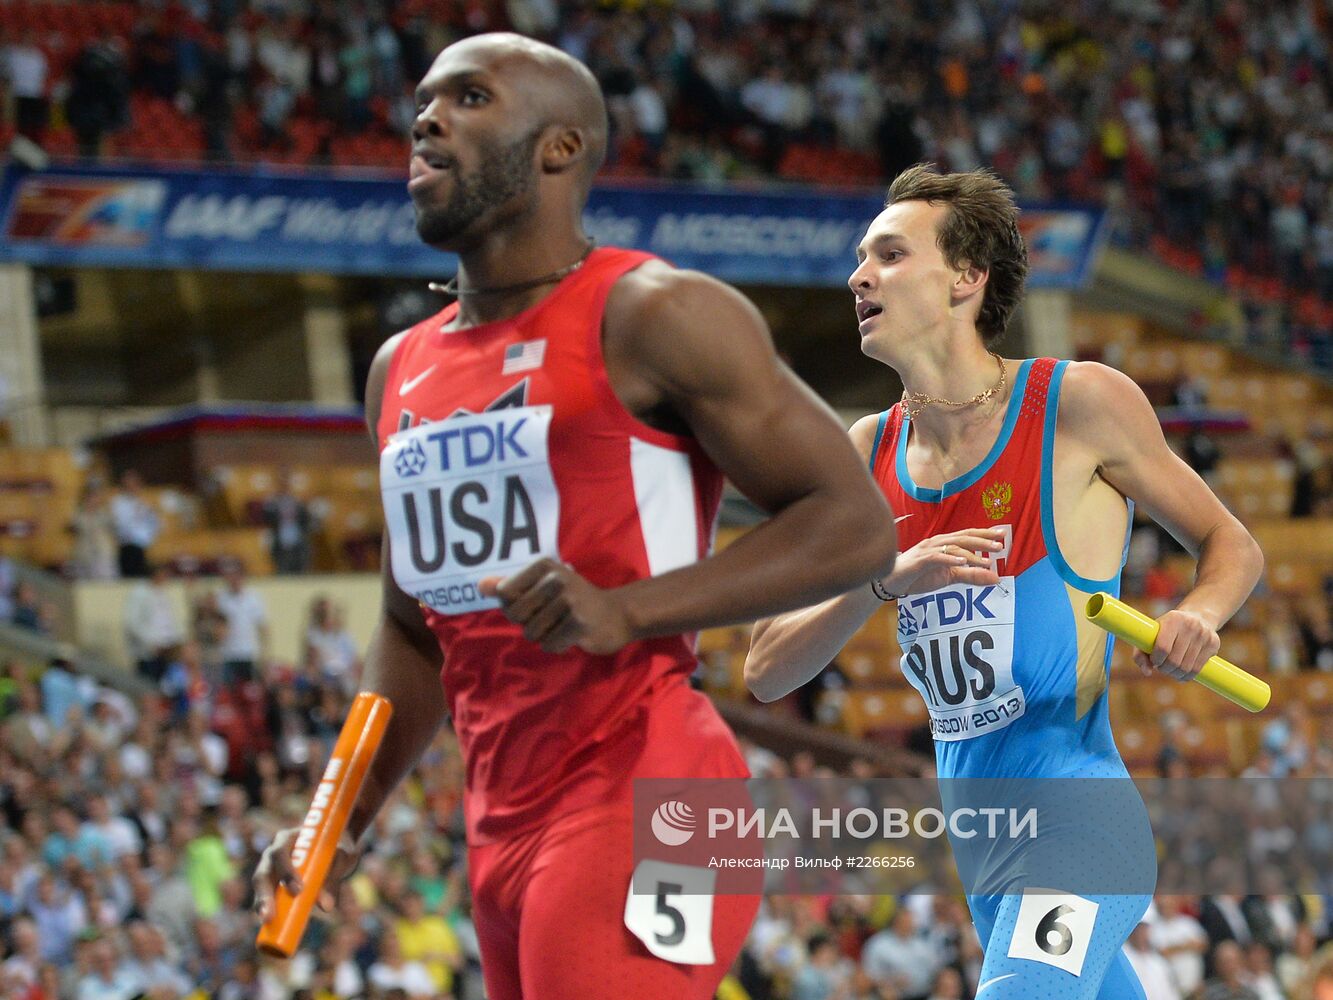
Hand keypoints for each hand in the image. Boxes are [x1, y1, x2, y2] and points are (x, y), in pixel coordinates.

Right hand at [252, 827, 359, 921]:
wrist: (334, 846)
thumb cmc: (336, 848)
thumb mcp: (339, 858)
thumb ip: (333, 877)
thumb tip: (326, 907)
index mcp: (289, 838)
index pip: (280, 852)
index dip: (286, 871)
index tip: (298, 890)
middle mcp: (274, 852)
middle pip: (263, 872)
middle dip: (264, 894)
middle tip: (269, 915)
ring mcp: (271, 868)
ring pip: (262, 886)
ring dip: (262, 904)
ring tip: (267, 921)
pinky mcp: (272, 883)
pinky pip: (266, 897)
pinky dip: (268, 910)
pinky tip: (270, 925)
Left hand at [479, 558, 634, 654]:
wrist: (618, 614)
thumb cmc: (574, 600)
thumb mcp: (543, 586)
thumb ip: (511, 586)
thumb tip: (480, 586)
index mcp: (544, 566)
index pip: (505, 594)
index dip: (515, 606)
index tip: (537, 603)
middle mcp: (556, 578)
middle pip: (515, 614)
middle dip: (530, 623)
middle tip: (552, 616)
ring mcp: (569, 601)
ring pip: (531, 632)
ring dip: (545, 635)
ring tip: (564, 624)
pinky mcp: (579, 623)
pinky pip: (549, 644)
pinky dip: (558, 645)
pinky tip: (573, 635)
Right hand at [875, 527, 1004, 597]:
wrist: (891, 582)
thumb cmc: (918, 576)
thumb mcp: (949, 577)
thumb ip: (971, 576)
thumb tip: (996, 578)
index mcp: (944, 544)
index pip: (967, 535)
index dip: (984, 533)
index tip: (1002, 534)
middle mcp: (937, 542)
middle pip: (963, 538)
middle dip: (982, 540)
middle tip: (1000, 545)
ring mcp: (927, 550)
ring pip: (952, 547)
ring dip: (971, 553)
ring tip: (986, 561)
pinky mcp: (919, 560)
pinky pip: (937, 557)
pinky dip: (950, 558)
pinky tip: (962, 562)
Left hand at [1134, 609, 1218, 680]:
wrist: (1197, 616)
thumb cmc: (1167, 629)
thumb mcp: (1151, 635)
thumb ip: (1141, 654)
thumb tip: (1147, 672)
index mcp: (1172, 619)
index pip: (1163, 648)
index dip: (1156, 660)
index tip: (1154, 661)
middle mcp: (1190, 625)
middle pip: (1174, 661)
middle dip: (1165, 669)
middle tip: (1162, 668)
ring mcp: (1204, 635)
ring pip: (1186, 668)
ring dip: (1175, 674)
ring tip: (1170, 670)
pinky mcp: (1214, 644)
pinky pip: (1198, 669)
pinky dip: (1187, 676)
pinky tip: (1181, 673)